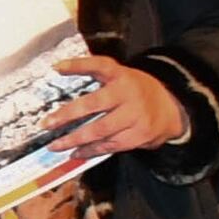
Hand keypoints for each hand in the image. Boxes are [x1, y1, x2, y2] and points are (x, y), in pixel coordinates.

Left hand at [46, 52, 194, 161]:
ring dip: (74, 139)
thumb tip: (60, 78)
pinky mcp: (139, 135)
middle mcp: (128, 94)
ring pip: (100, 130)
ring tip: (55, 145)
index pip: (100, 65)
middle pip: (93, 104)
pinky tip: (75, 153)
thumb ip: (98, 78)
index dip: (78, 65)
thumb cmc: (136, 92)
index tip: (57, 67)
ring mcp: (135, 116)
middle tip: (46, 124)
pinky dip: (90, 151)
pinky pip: (110, 145)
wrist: (171, 109)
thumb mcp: (122, 77)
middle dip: (66, 115)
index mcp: (121, 75)